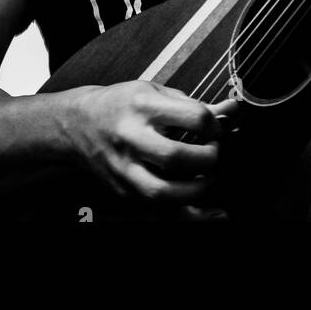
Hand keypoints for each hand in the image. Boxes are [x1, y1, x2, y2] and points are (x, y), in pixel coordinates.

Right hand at [68, 79, 238, 212]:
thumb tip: (231, 111)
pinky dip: (189, 217)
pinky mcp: (124, 191)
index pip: (192, 118)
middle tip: (213, 153)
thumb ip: (193, 105)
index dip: (214, 125)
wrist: (79, 123)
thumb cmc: (122, 104)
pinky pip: (158, 213)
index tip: (216, 129)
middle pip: (176, 157)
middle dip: (208, 159)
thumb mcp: (155, 92)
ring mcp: (125, 169)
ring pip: (163, 193)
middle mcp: (131, 138)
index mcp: (142, 106)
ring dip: (197, 189)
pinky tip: (211, 214)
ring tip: (206, 177)